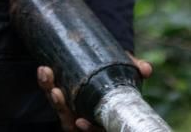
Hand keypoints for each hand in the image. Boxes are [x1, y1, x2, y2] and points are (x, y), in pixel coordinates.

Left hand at [37, 53, 152, 131]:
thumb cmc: (118, 76)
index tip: (79, 122)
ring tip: (46, 72)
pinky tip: (44, 71)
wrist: (101, 65)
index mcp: (101, 118)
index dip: (88, 129)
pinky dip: (46, 82)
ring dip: (49, 89)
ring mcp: (70, 106)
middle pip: (68, 120)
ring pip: (57, 105)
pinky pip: (50, 91)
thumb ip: (134, 70)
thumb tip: (147, 69)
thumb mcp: (127, 74)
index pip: (94, 130)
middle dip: (60, 106)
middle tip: (56, 92)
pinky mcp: (60, 94)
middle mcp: (84, 116)